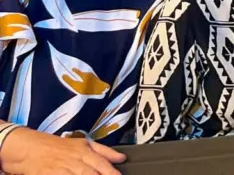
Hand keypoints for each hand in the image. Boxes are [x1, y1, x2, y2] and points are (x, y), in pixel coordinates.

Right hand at [0, 127, 124, 174]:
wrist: (29, 148)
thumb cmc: (58, 146)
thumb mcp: (82, 144)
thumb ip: (103, 151)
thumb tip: (122, 158)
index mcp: (85, 150)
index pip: (102, 163)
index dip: (111, 172)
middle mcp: (75, 159)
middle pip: (92, 172)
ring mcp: (62, 169)